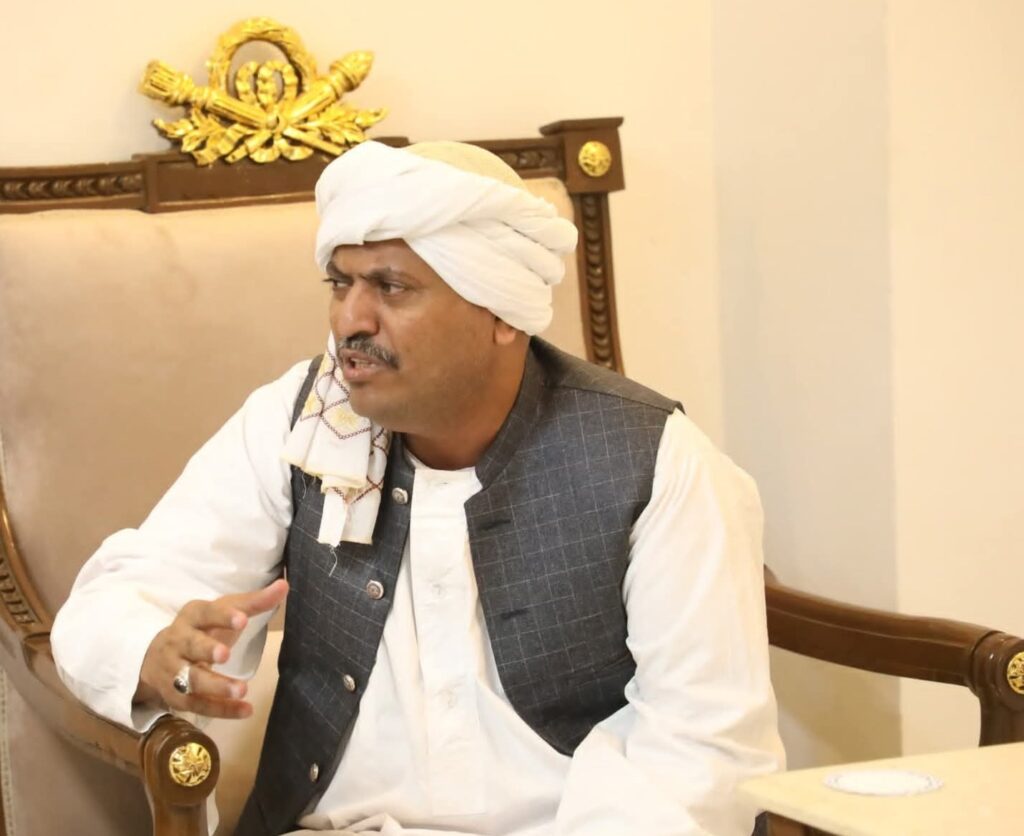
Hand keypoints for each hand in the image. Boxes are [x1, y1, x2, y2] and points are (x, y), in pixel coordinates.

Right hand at [135, 578, 288, 718]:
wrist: (157, 658)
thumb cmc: (202, 629)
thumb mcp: (224, 611)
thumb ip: (254, 602)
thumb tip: (284, 586)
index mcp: (192, 617)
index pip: (206, 613)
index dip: (222, 616)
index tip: (242, 619)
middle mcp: (178, 642)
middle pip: (190, 645)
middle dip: (207, 649)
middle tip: (225, 654)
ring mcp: (174, 671)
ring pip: (190, 679)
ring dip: (215, 686)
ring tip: (241, 689)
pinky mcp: (177, 696)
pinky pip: (198, 704)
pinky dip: (221, 709)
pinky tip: (245, 710)